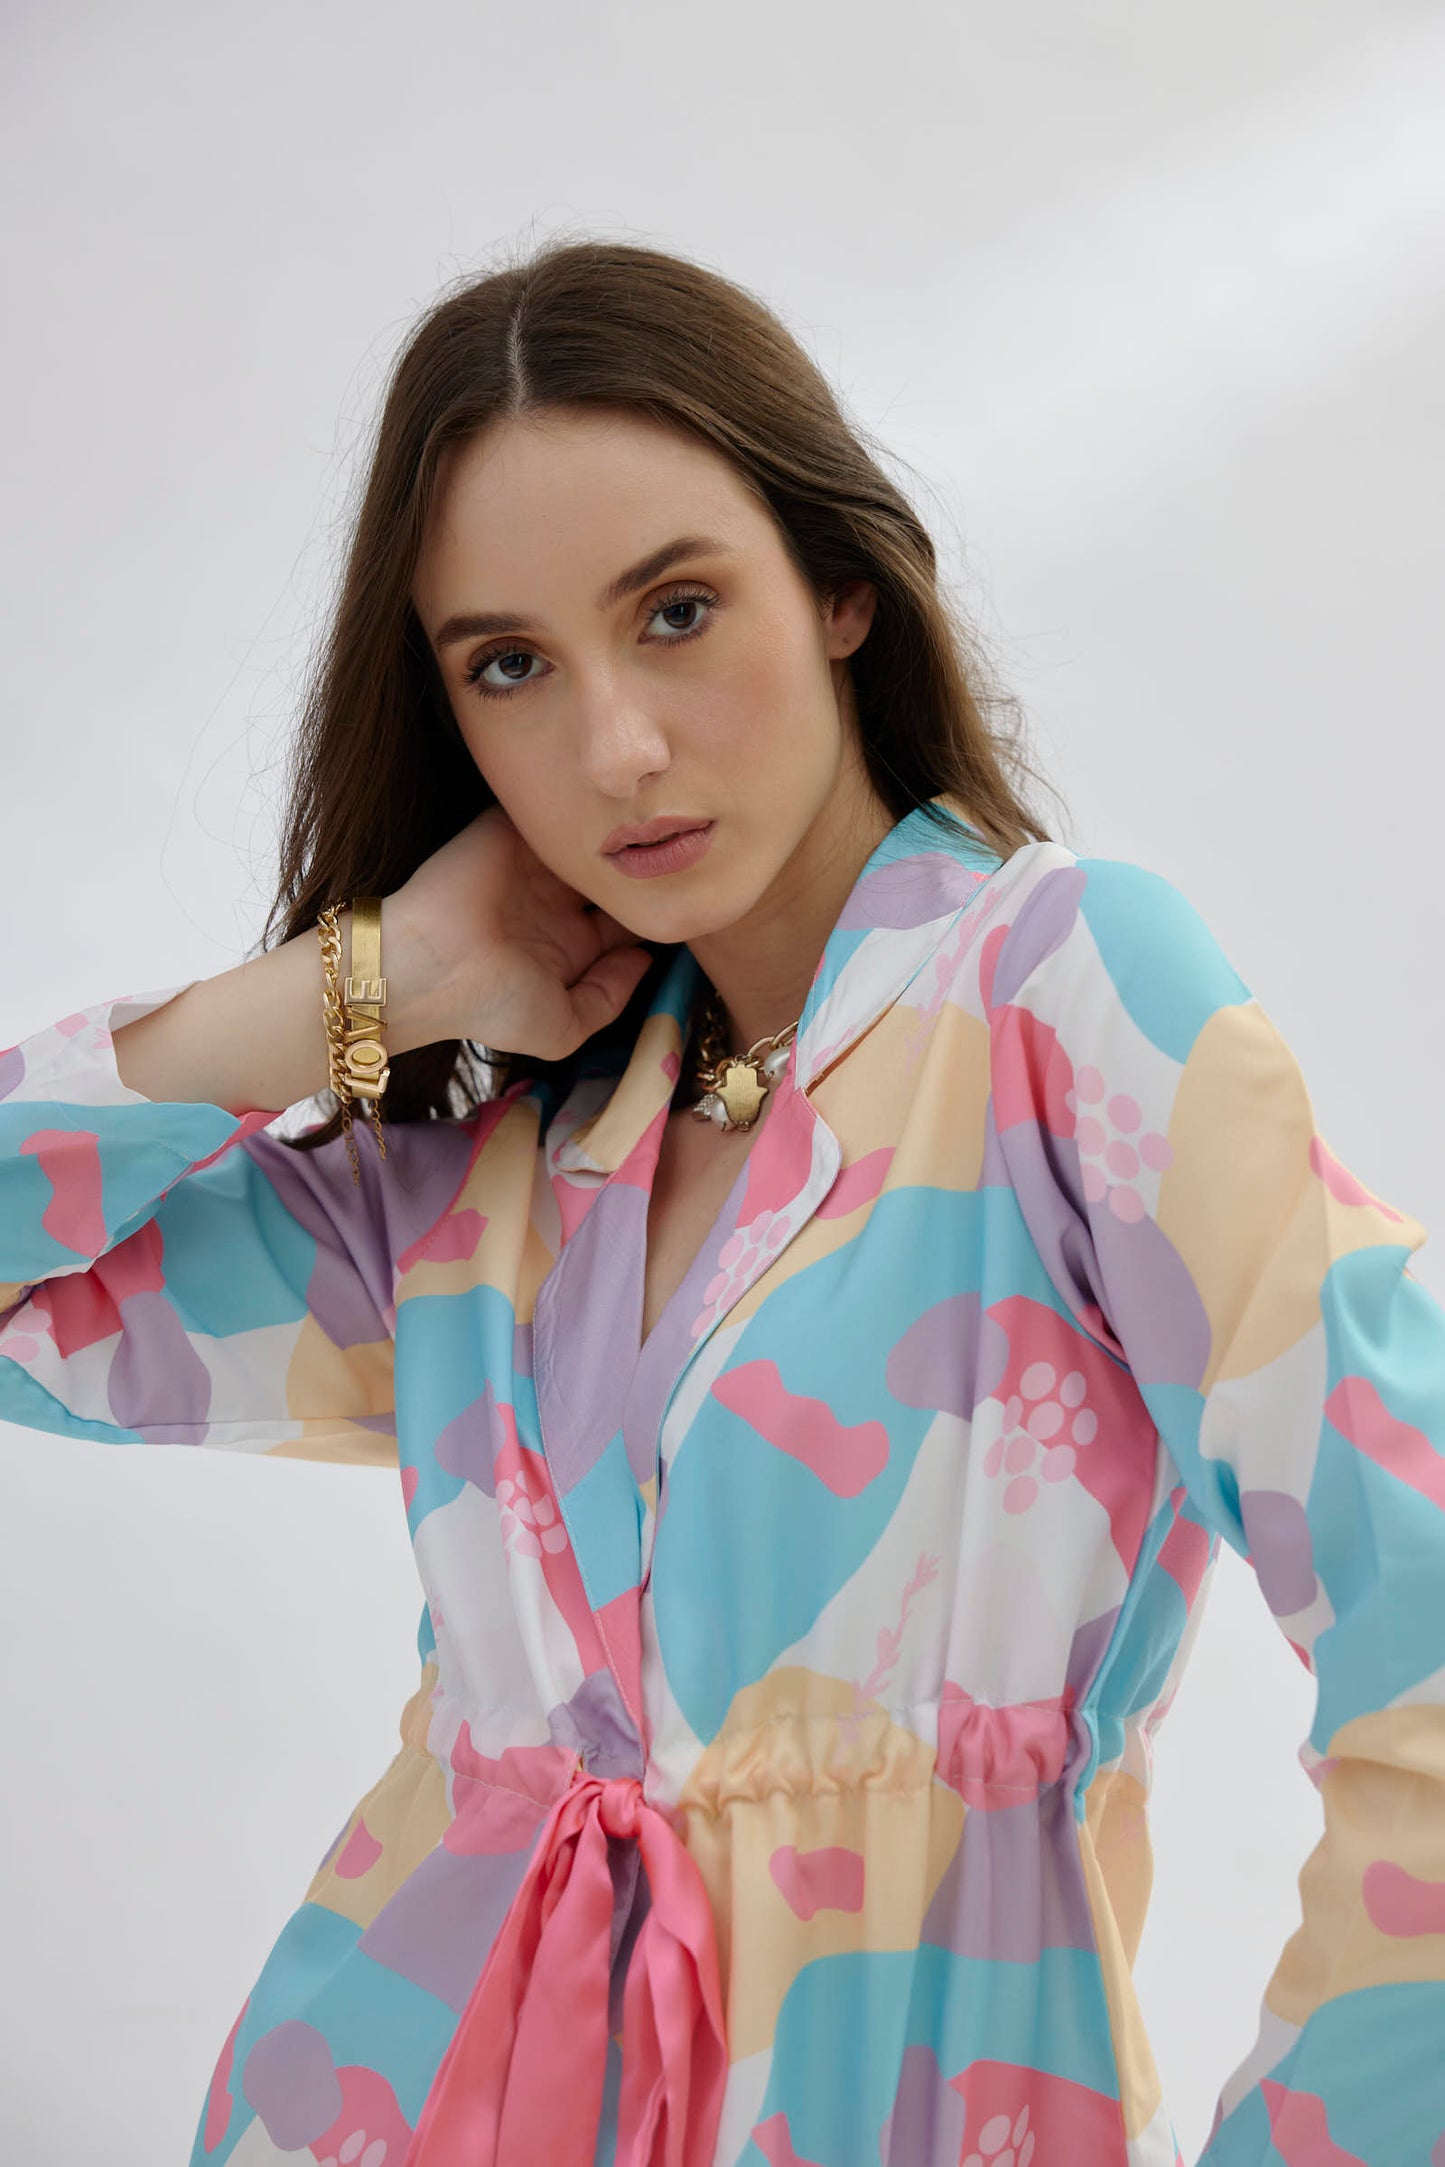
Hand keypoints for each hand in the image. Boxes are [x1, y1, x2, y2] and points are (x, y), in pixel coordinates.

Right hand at [387, 802, 655, 1060]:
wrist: (428, 968)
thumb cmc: (490, 1005)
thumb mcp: (564, 1027)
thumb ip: (610, 997)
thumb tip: (647, 962)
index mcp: (569, 945)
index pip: (624, 923)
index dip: (652, 914)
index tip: (685, 905)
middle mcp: (555, 901)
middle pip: (613, 878)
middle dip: (642, 870)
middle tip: (680, 860)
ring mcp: (533, 864)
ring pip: (590, 842)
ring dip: (618, 836)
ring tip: (659, 827)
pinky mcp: (509, 831)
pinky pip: (554, 811)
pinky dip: (582, 808)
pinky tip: (617, 808)